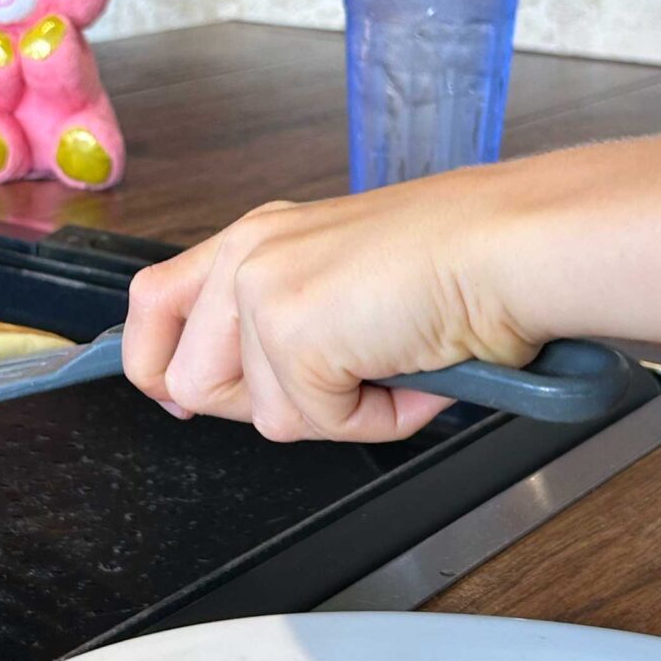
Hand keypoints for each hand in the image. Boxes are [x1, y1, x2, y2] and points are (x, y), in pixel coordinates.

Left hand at [122, 178, 539, 442]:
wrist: (506, 246)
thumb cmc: (459, 262)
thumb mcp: (346, 283)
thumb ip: (286, 322)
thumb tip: (255, 396)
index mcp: (257, 238)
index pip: (154, 301)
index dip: (156, 363)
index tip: (179, 399)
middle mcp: (246, 253)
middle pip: (189, 380)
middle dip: (269, 406)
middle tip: (343, 375)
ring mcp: (262, 289)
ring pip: (261, 415)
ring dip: (334, 411)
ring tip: (390, 361)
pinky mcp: (292, 330)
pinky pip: (318, 422)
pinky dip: (375, 416)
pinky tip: (409, 367)